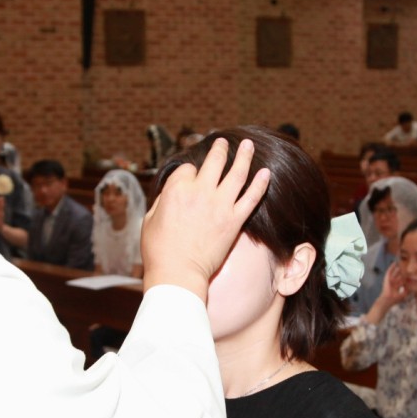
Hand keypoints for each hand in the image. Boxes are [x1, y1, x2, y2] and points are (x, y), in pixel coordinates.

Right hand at [140, 138, 269, 297]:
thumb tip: (171, 193)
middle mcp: (199, 192)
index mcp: (175, 190)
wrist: (178, 275)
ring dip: (244, 156)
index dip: (189, 172)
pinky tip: (266, 173)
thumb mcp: (150, 220)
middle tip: (223, 143)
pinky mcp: (234, 221)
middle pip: (214, 162)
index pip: (188, 169)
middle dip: (219, 149)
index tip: (192, 176)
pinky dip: (260, 184)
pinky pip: (252, 198)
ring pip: (236, 173)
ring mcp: (219, 205)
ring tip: (248, 145)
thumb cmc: (159, 251)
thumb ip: (163, 201)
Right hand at [377, 261, 409, 305]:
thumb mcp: (404, 294)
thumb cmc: (395, 298)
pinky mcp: (387, 278)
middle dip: (402, 272)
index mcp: (396, 287)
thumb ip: (408, 291)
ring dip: (397, 269)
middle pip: (398, 276)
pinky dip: (391, 267)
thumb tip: (414, 289)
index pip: (402, 281)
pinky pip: (389, 271)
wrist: (388, 299)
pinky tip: (394, 263)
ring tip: (400, 263)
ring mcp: (390, 280)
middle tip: (406, 268)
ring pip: (394, 273)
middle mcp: (393, 283)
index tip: (411, 275)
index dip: (406, 278)